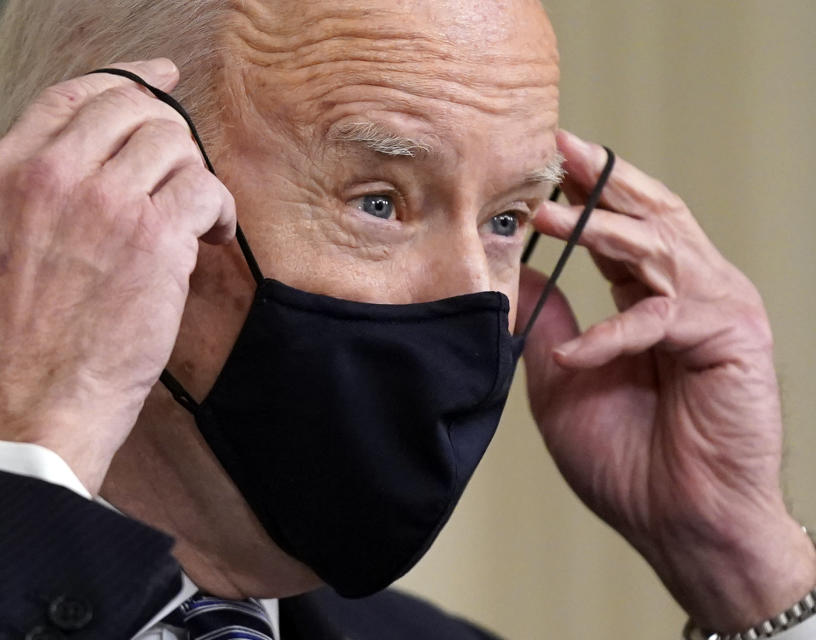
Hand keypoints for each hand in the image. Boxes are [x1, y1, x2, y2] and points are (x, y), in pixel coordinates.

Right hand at [0, 59, 235, 493]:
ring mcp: (102, 204)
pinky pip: (205, 190)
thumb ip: (25, 201)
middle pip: (132, 110)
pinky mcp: (153, 240)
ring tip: (196, 217)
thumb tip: (80, 173)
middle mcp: (48, 177)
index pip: (72, 97)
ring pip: (174, 145)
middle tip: (182, 170)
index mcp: (0, 177)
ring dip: (194, 177)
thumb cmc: (7, 354)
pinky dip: (219, 209)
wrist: (24, 413)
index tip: (159, 85)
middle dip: (169, 134)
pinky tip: (213, 237)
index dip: (126, 84)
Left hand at [518, 130, 815, 630]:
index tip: (536, 163)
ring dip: (600, 228)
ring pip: (659, 246)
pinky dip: (615, 335)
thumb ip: (547, 319)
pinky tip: (577, 356)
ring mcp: (716, 309)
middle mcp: (688, 293)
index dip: (580, 194)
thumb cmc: (627, 459)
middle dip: (600, 181)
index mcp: (649, 299)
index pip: (616, 229)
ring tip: (547, 213)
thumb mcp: (563, 378)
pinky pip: (664, 316)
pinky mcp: (732, 338)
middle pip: (648, 215)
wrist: (681, 523)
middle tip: (554, 147)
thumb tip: (516, 268)